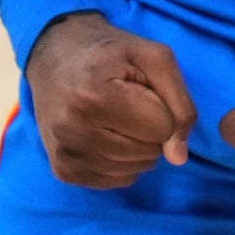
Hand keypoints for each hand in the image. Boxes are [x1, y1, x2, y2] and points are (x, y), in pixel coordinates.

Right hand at [23, 13, 196, 189]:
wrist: (54, 57)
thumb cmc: (110, 53)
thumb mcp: (155, 58)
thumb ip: (179, 103)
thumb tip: (178, 158)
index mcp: (94, 96)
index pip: (162, 127)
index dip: (161, 107)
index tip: (138, 88)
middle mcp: (73, 130)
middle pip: (149, 152)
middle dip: (149, 128)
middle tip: (125, 101)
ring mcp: (65, 155)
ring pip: (135, 170)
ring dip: (137, 146)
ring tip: (114, 116)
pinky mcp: (63, 172)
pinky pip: (117, 181)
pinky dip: (121, 161)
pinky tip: (104, 134)